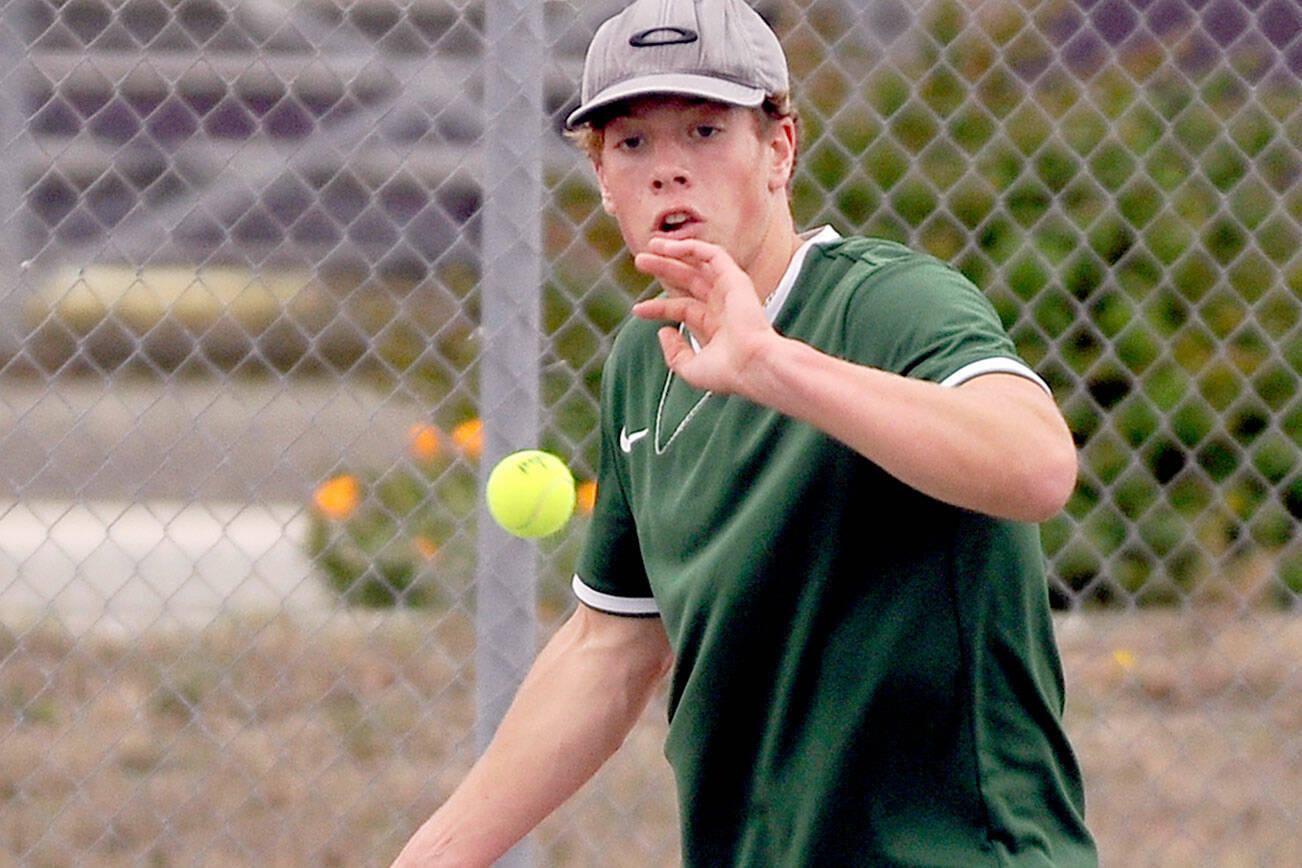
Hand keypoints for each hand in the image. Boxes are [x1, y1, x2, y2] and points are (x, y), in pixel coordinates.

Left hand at [631, 237, 780, 395]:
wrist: (752, 366)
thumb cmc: (728, 372)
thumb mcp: (692, 369)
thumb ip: (674, 354)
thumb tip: (663, 332)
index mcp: (715, 326)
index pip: (682, 308)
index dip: (658, 307)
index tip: (638, 309)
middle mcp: (722, 306)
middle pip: (687, 281)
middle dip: (664, 269)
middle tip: (641, 261)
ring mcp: (729, 291)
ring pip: (698, 265)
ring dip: (674, 253)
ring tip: (651, 246)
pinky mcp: (735, 279)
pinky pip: (712, 255)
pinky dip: (691, 247)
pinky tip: (669, 247)